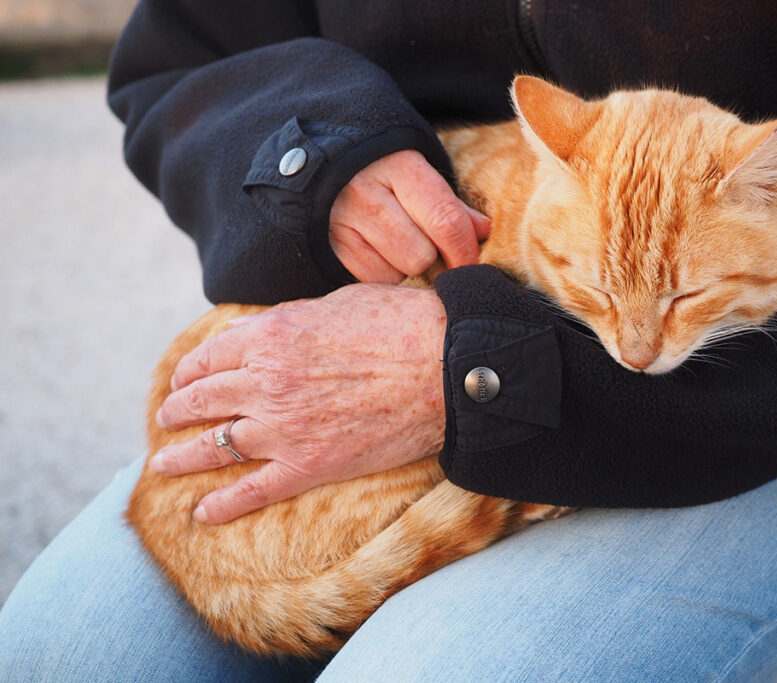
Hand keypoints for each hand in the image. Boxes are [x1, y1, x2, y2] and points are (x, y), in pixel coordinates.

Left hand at [150, 284, 447, 524]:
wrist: (447, 366)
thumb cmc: (403, 324)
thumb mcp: (338, 302)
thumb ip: (294, 319)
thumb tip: (272, 330)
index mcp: (270, 336)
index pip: (210, 357)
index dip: (189, 370)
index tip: (183, 379)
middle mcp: (265, 382)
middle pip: (202, 400)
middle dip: (177, 410)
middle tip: (167, 418)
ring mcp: (283, 428)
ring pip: (215, 447)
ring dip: (182, 457)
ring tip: (164, 463)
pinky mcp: (310, 466)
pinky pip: (253, 491)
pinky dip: (223, 506)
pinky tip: (203, 514)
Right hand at [330, 149, 490, 282]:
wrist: (320, 161)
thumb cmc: (383, 170)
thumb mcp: (416, 172)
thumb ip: (449, 204)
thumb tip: (484, 232)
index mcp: (399, 166)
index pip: (445, 220)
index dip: (465, 250)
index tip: (471, 263)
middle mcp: (366, 192)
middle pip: (421, 255)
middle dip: (432, 259)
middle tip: (428, 247)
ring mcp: (343, 221)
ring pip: (397, 272)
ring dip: (406, 267)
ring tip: (397, 244)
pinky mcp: (329, 246)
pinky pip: (372, 280)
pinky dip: (382, 274)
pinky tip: (376, 251)